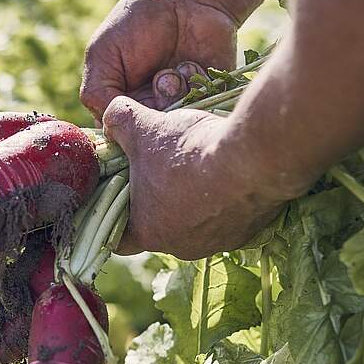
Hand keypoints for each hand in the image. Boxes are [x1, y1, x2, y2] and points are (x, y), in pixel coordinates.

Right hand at [80, 0, 269, 119]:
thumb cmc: (138, 21)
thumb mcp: (104, 54)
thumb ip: (96, 93)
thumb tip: (106, 128)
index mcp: (123, 103)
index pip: (118, 133)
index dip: (124, 124)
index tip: (130, 106)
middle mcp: (151, 110)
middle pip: (148, 133)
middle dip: (152, 107)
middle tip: (157, 77)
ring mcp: (180, 105)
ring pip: (175, 124)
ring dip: (174, 94)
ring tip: (175, 68)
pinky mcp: (209, 98)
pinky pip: (203, 110)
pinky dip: (195, 86)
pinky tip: (192, 64)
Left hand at [103, 97, 290, 259]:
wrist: (252, 160)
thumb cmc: (189, 150)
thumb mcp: (145, 127)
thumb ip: (119, 122)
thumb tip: (110, 117)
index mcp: (147, 232)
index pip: (118, 237)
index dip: (115, 215)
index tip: (118, 194)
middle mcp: (179, 247)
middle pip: (158, 227)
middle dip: (156, 201)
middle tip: (160, 171)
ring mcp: (214, 243)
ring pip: (194, 223)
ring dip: (192, 200)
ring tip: (196, 167)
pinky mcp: (244, 234)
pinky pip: (226, 219)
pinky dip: (223, 200)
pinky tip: (225, 174)